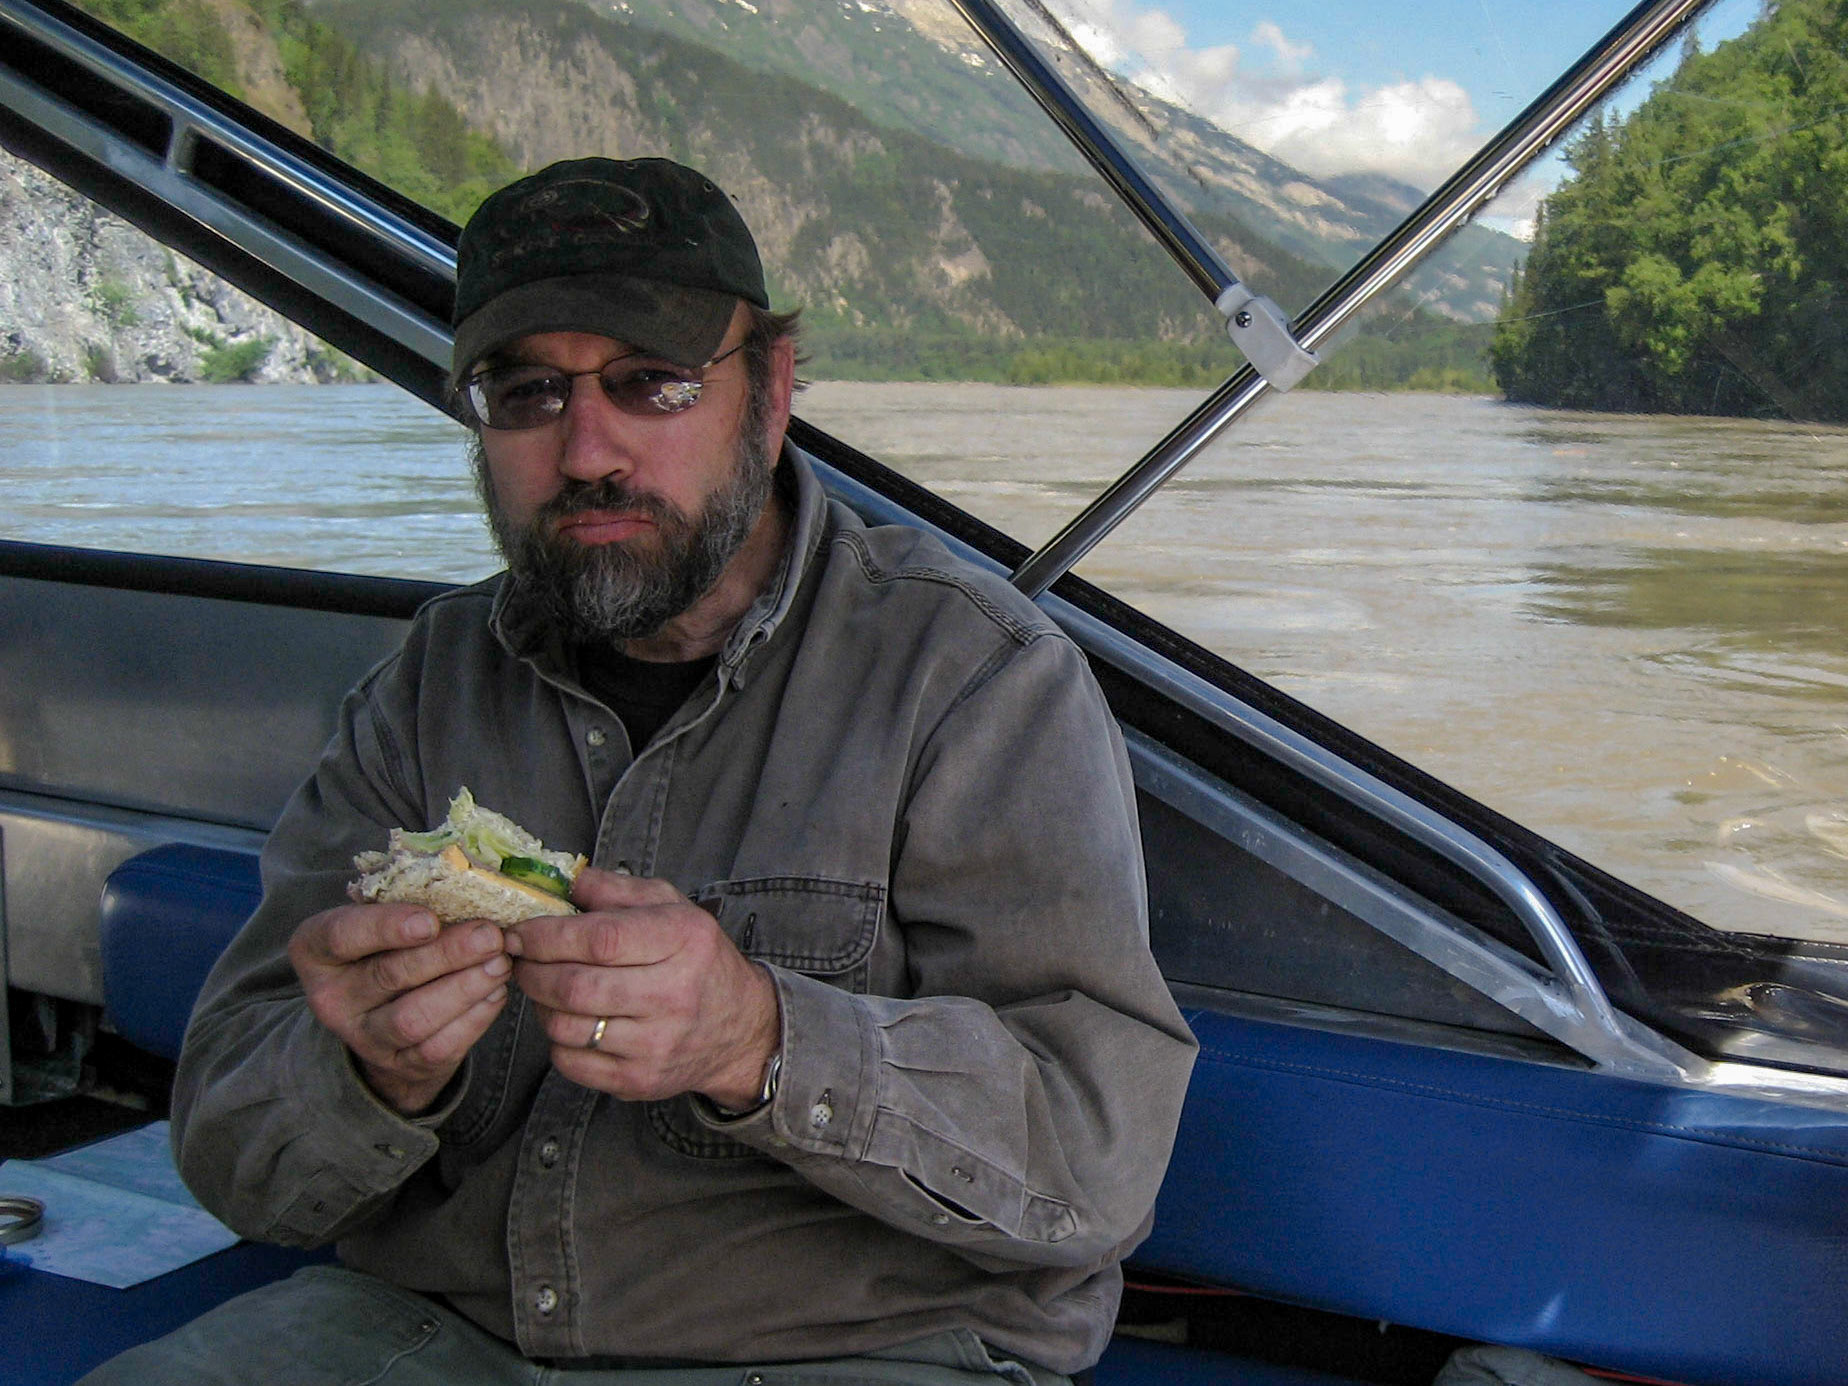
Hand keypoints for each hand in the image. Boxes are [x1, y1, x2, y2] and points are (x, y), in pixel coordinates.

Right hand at [287, 902, 510, 1115]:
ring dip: (463, 989)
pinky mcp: (398, 1064)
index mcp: (316, 950)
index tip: (430, 920)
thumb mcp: (381, 919)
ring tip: (499, 964)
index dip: (386, 928)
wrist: (385, 1015)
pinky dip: (472, 1020)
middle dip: (446, 955)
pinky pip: (437, 1047)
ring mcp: (362, 1037)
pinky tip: (495, 993)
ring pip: (413, 1018)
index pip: (342, 936)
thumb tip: (469, 888)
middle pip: (389, 975)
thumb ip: (407, 904)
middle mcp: (331, 997)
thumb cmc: (387, 947)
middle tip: (490, 937)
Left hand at [504, 868, 779, 1106]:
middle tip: (520, 960)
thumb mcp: (671, 907)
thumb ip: (616, 888)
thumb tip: (563, 881)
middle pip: (576, 986)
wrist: (742, 1028)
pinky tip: (568, 1020)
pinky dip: (556, 1040)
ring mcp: (657, 1044)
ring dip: (540, 1005)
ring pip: (566, 1027)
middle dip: (532, 971)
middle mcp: (674, 994)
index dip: (547, 936)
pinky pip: (572, 1063)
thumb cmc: (697, 959)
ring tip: (545, 988)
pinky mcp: (641, 1080)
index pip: (601, 939)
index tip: (519, 933)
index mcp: (683, 940)